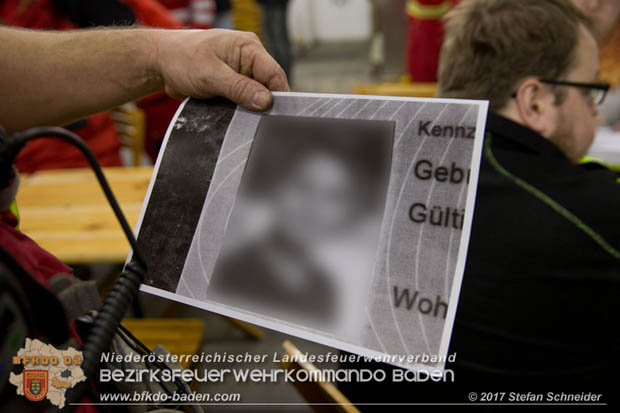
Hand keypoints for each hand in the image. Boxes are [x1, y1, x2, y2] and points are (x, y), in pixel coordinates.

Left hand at [153, 29, 289, 109]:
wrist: (158, 63)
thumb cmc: (180, 59)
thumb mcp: (211, 75)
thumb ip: (240, 88)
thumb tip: (266, 101)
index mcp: (248, 47)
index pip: (274, 74)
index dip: (278, 96)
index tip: (275, 116)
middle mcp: (248, 58)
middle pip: (268, 86)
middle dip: (262, 104)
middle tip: (255, 121)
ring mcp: (240, 71)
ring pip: (257, 95)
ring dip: (250, 108)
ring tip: (240, 117)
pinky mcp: (233, 83)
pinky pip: (244, 99)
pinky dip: (241, 109)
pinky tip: (234, 115)